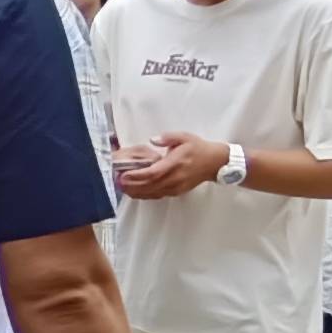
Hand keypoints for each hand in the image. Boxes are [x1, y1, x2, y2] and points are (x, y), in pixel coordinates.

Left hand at [112, 132, 229, 198]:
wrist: (214, 163)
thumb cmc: (197, 148)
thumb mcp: (184, 137)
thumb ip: (168, 138)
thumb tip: (153, 139)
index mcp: (174, 164)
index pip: (152, 173)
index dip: (136, 176)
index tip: (123, 174)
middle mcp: (174, 178)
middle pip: (148, 186)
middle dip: (131, 185)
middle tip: (116, 181)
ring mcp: (175, 187)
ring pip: (151, 193)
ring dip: (135, 191)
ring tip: (121, 187)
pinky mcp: (176, 192)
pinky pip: (157, 195)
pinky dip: (144, 194)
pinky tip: (134, 191)